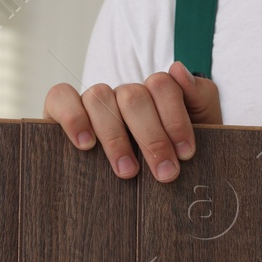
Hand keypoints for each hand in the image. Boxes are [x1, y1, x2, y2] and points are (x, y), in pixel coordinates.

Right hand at [42, 61, 221, 181]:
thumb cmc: (173, 159)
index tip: (186, 154)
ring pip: (98, 96)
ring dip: (114, 136)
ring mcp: (94, 102)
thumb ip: (199, 96)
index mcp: (154, 93)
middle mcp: (123, 94)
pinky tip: (86, 145)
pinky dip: (72, 117)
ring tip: (127, 171)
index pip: (162, 86)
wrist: (154, 192)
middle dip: (152, 137)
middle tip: (165, 173)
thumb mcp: (200, 128)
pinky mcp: (62, 112)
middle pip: (133, 96)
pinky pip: (60, 97)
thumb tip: (177, 69)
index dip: (174, 118)